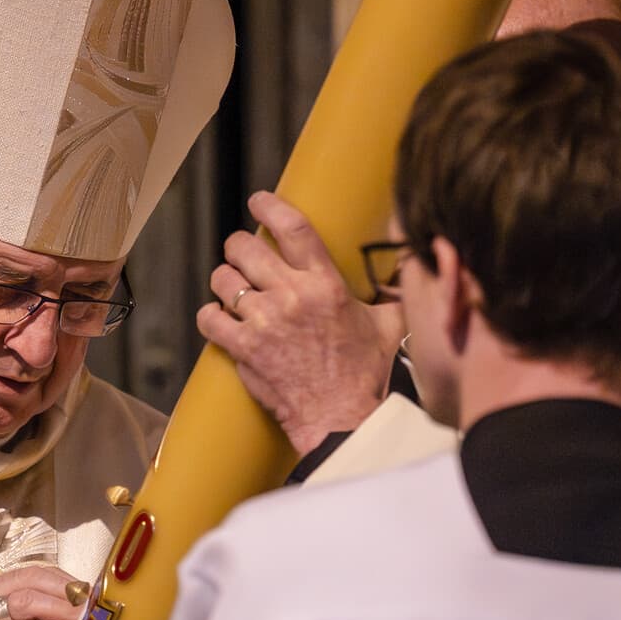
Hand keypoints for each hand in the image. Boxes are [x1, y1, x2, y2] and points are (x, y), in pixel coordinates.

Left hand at [197, 191, 406, 454]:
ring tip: (233, 289)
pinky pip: (209, 318)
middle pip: (244, 248)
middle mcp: (291, 296)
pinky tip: (220, 320)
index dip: (270, 206)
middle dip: (238, 246)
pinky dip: (211, 316)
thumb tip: (411, 271)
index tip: (258, 201)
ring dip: (225, 282)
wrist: (340, 418)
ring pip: (223, 280)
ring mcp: (263, 322)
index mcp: (326, 284)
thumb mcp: (389, 325)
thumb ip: (393, 294)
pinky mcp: (243, 348)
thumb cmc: (365, 373)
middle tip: (242, 254)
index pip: (293, 228)